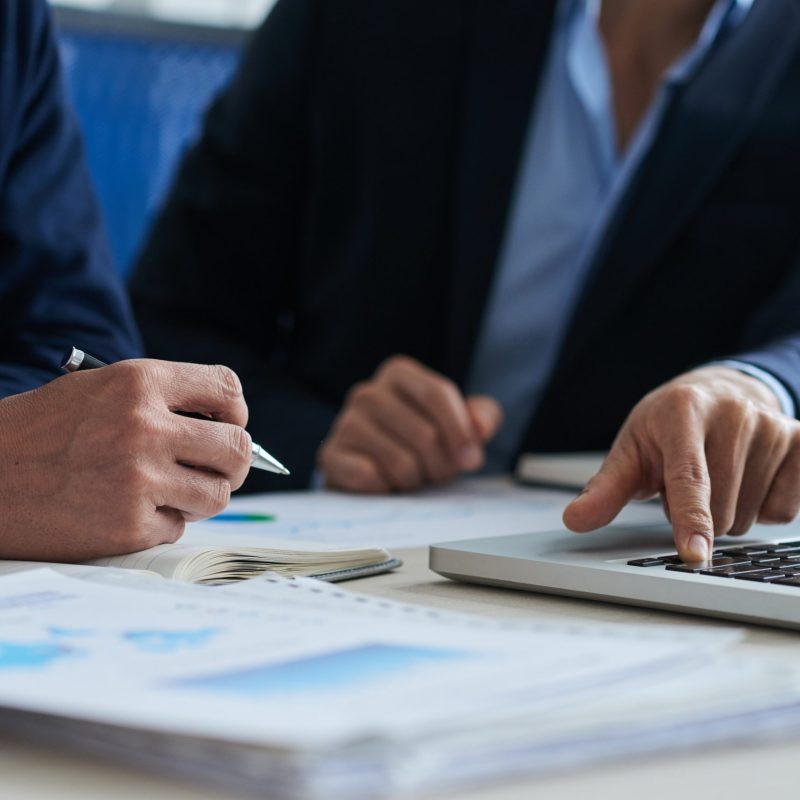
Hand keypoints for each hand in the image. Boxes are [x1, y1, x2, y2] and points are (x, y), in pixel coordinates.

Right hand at [0, 359, 252, 560]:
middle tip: (216, 469)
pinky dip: (161, 522)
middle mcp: (145, 427)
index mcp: (140, 383)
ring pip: (218, 495)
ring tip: (171, 492)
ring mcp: (139, 479)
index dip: (236, 412)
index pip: (227, 389)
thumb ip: (163, 401)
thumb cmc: (43, 431)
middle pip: (237, 449)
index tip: (229, 425)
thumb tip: (227, 429)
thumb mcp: (100, 390)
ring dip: (202, 497)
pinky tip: (128, 510)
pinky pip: (177, 527)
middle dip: (233, 462)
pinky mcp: (128, 524)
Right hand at [317, 355, 502, 492]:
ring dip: (416, 480)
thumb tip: (481, 429)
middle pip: (424, 434)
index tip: (470, 459)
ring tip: (413, 476)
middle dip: (441, 465)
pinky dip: (386, 488)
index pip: (437, 394)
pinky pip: (370, 478)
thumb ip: (482, 417)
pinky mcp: (330, 455)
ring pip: (400, 462)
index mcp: (399, 373)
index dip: (460, 432)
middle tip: (439, 473)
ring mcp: (344, 422)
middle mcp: (367, 392)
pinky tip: (386, 482)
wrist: (376, 467)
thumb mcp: (460, 423)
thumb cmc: (423, 440)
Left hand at [563, 367, 799, 561]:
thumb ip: (605, 488)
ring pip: (753, 514)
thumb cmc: (666, 426)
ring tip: (716, 478)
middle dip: (698, 516)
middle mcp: (733, 413)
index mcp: (682, 411)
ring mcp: (773, 425)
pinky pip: (785, 508)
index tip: (694, 554)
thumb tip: (575, 520)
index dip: (690, 520)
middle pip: (721, 509)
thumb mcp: (631, 451)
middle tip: (687, 485)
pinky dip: (764, 506)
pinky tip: (748, 478)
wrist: (715, 392)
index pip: (689, 478)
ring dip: (729, 512)